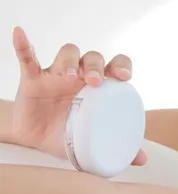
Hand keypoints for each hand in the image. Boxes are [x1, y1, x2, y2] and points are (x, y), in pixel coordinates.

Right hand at [11, 26, 146, 163]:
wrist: (36, 142)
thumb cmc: (69, 135)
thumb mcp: (93, 144)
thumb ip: (118, 149)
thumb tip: (142, 160)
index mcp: (100, 87)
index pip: (115, 65)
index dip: (122, 66)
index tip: (124, 77)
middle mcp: (80, 75)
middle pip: (92, 58)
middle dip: (95, 66)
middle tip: (94, 82)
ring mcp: (56, 74)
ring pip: (67, 54)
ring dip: (70, 61)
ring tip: (69, 76)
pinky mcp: (32, 78)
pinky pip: (28, 57)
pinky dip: (24, 45)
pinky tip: (20, 33)